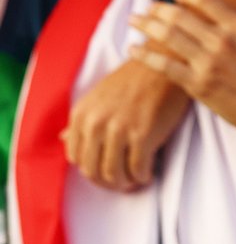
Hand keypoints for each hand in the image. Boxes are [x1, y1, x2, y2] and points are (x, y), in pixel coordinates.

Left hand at [62, 59, 189, 190]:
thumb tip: (62, 138)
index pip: (76, 158)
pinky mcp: (143, 134)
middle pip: (93, 171)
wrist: (165, 61)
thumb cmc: (134, 78)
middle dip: (108, 182)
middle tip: (123, 180)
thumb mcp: (99, 95)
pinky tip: (148, 171)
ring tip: (135, 177)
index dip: (91, 169)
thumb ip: (82, 119)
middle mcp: (96, 123)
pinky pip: (138, 169)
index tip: (106, 169)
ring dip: (126, 183)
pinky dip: (143, 176)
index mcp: (82, 114)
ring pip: (114, 175)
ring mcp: (119, 129)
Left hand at [129, 0, 235, 145]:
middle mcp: (221, 40)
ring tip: (134, 21)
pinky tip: (133, 50)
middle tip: (147, 7)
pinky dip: (146, 56)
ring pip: (168, 37)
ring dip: (147, 26)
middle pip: (180, 16)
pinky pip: (165, 66)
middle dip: (159, 8)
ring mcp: (208, 62)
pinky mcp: (198, 85)